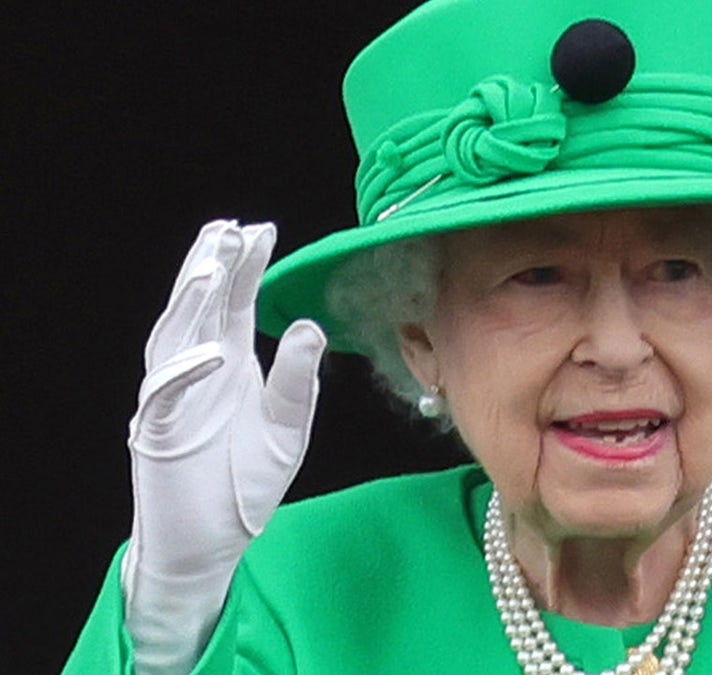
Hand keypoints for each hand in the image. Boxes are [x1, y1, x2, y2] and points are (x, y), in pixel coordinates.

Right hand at [120, 221, 325, 672]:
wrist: (214, 541)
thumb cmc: (246, 480)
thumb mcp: (288, 428)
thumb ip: (299, 380)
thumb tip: (311, 325)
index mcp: (230, 362)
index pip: (237, 303)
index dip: (246, 267)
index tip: (262, 230)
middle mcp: (199, 370)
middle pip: (201, 308)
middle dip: (213, 267)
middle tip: (229, 230)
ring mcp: (173, 399)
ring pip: (175, 339)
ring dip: (191, 303)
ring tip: (210, 266)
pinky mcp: (156, 433)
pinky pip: (166, 396)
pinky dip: (186, 373)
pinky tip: (213, 352)